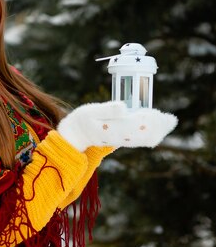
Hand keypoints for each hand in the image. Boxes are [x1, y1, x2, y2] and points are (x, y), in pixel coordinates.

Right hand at [57, 101, 177, 151]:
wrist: (75, 135)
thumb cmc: (82, 120)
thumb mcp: (90, 111)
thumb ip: (107, 109)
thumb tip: (124, 107)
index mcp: (114, 129)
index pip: (138, 125)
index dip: (151, 120)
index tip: (159, 113)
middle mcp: (120, 137)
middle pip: (146, 134)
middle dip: (159, 127)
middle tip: (170, 119)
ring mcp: (122, 139)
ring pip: (145, 138)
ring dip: (157, 131)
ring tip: (168, 122)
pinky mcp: (122, 139)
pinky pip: (140, 139)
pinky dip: (151, 133)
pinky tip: (156, 126)